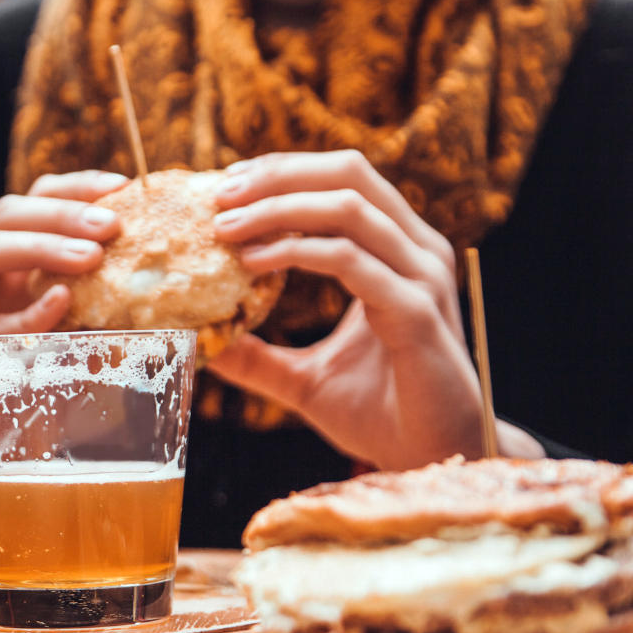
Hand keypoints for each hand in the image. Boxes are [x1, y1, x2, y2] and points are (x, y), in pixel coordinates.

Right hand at [0, 170, 126, 383]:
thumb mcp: (61, 335)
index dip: (75, 188)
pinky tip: (60, 304)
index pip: (32, 202)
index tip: (121, 187)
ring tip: (90, 257)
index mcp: (1, 261)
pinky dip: (23, 312)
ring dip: (41, 247)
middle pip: (6, 215)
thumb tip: (152, 279)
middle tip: (110, 226)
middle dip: (60, 214)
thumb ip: (88, 306)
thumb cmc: (23, 389)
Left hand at [208, 150, 542, 469]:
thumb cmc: (380, 415)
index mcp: (397, 253)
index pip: (342, 181)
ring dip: (278, 209)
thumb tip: (201, 344)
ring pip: (348, 208)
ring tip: (225, 227)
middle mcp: (416, 253)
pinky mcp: (416, 312)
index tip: (226, 186)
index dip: (283, 173)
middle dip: (277, 175)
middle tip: (219, 194)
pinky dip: (296, 252)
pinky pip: (350, 261)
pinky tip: (253, 264)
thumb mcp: (304, 380)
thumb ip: (257, 357)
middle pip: (348, 174)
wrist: (431, 458)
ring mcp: (421, 278)